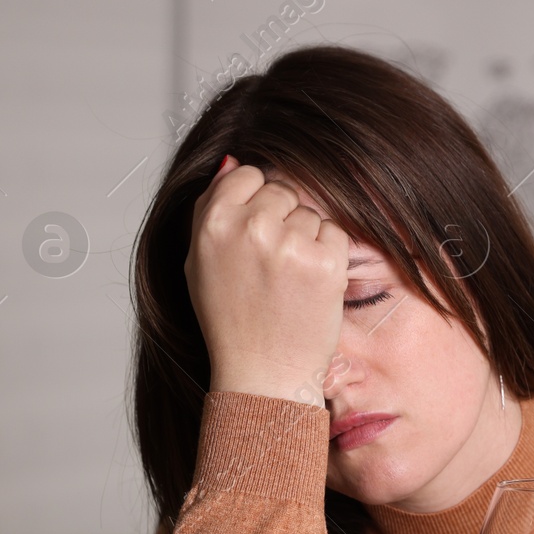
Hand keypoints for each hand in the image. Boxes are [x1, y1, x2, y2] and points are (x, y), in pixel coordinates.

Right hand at [185, 154, 349, 404]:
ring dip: (305, 240)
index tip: (254, 236)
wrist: (263, 373)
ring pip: (309, 213)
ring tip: (288, 281)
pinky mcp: (326, 261)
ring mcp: (290, 243)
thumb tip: (233, 160)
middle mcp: (250, 227)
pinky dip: (328, 256)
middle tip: (271, 267)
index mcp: (213, 222)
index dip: (254, 204)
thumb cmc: (230, 320)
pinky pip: (334, 233)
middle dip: (281, 221)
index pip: (247, 175)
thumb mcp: (199, 262)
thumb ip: (210, 208)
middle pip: (281, 192)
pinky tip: (310, 285)